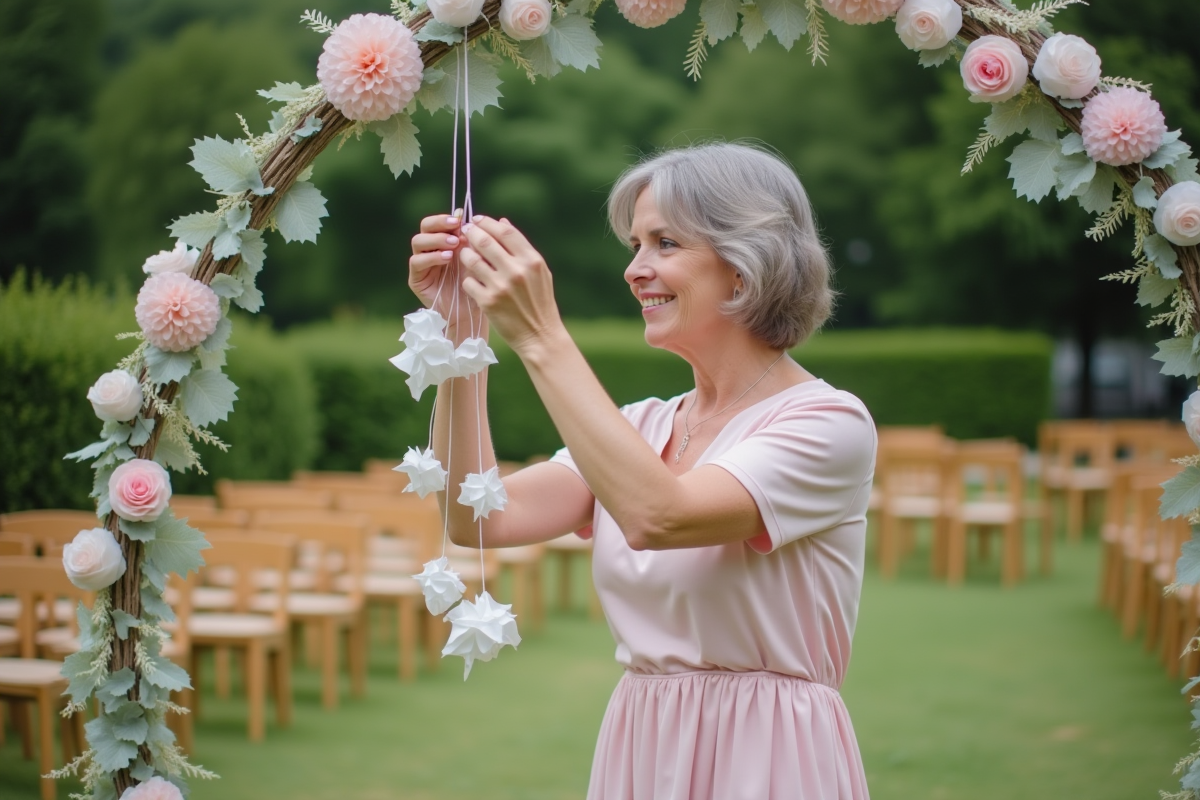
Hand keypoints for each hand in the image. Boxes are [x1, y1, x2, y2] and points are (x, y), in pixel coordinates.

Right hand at [409, 212, 479, 330]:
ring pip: (418, 241)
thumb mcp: (483, 259)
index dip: (448, 218)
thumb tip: (500, 220)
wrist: (471, 313)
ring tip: (454, 245)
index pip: (440, 221)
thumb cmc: (478, 285)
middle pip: (425, 226)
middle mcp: (431, 249)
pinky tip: (447, 259)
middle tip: (455, 227)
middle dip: (439, 223)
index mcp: (445, 241)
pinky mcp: (416, 278)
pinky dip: (431, 257)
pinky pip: (417, 261)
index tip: (462, 219)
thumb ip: (485, 242)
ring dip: (436, 239)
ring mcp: (422, 263)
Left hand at [459, 216, 564, 353]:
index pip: (505, 231)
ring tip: (466, 255)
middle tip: (465, 232)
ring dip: (465, 254)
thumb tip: (502, 221)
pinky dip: (468, 279)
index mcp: (531, 260)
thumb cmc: (540, 301)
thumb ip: (521, 247)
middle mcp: (516, 271)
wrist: (540, 335)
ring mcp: (500, 287)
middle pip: (485, 241)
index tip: (477, 220)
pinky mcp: (488, 302)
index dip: (487, 222)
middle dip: (471, 233)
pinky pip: (468, 282)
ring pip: (472, 259)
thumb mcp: (539, 271)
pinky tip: (472, 282)